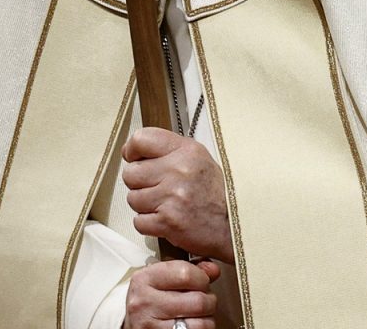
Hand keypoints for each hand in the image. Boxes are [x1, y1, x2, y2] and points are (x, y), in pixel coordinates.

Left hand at [122, 127, 232, 262]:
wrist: (236, 226)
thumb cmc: (215, 193)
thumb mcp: (198, 159)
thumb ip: (169, 152)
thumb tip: (133, 151)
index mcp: (186, 151)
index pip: (141, 140)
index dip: (132, 151)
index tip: (135, 159)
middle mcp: (179, 170)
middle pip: (130, 174)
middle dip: (139, 184)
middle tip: (156, 189)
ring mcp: (173, 197)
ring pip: (133, 199)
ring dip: (145, 206)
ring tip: (165, 206)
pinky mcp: (169, 222)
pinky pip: (139, 222)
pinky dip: (149, 224)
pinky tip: (166, 220)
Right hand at [123, 259, 219, 328]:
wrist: (132, 327)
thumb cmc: (151, 301)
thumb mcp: (163, 280)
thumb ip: (189, 270)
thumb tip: (214, 270)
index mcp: (144, 279)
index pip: (185, 272)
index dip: (202, 278)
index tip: (202, 282)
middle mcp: (144, 302)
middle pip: (198, 300)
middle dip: (209, 301)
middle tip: (204, 301)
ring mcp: (151, 325)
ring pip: (201, 323)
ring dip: (207, 320)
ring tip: (198, 315)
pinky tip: (192, 325)